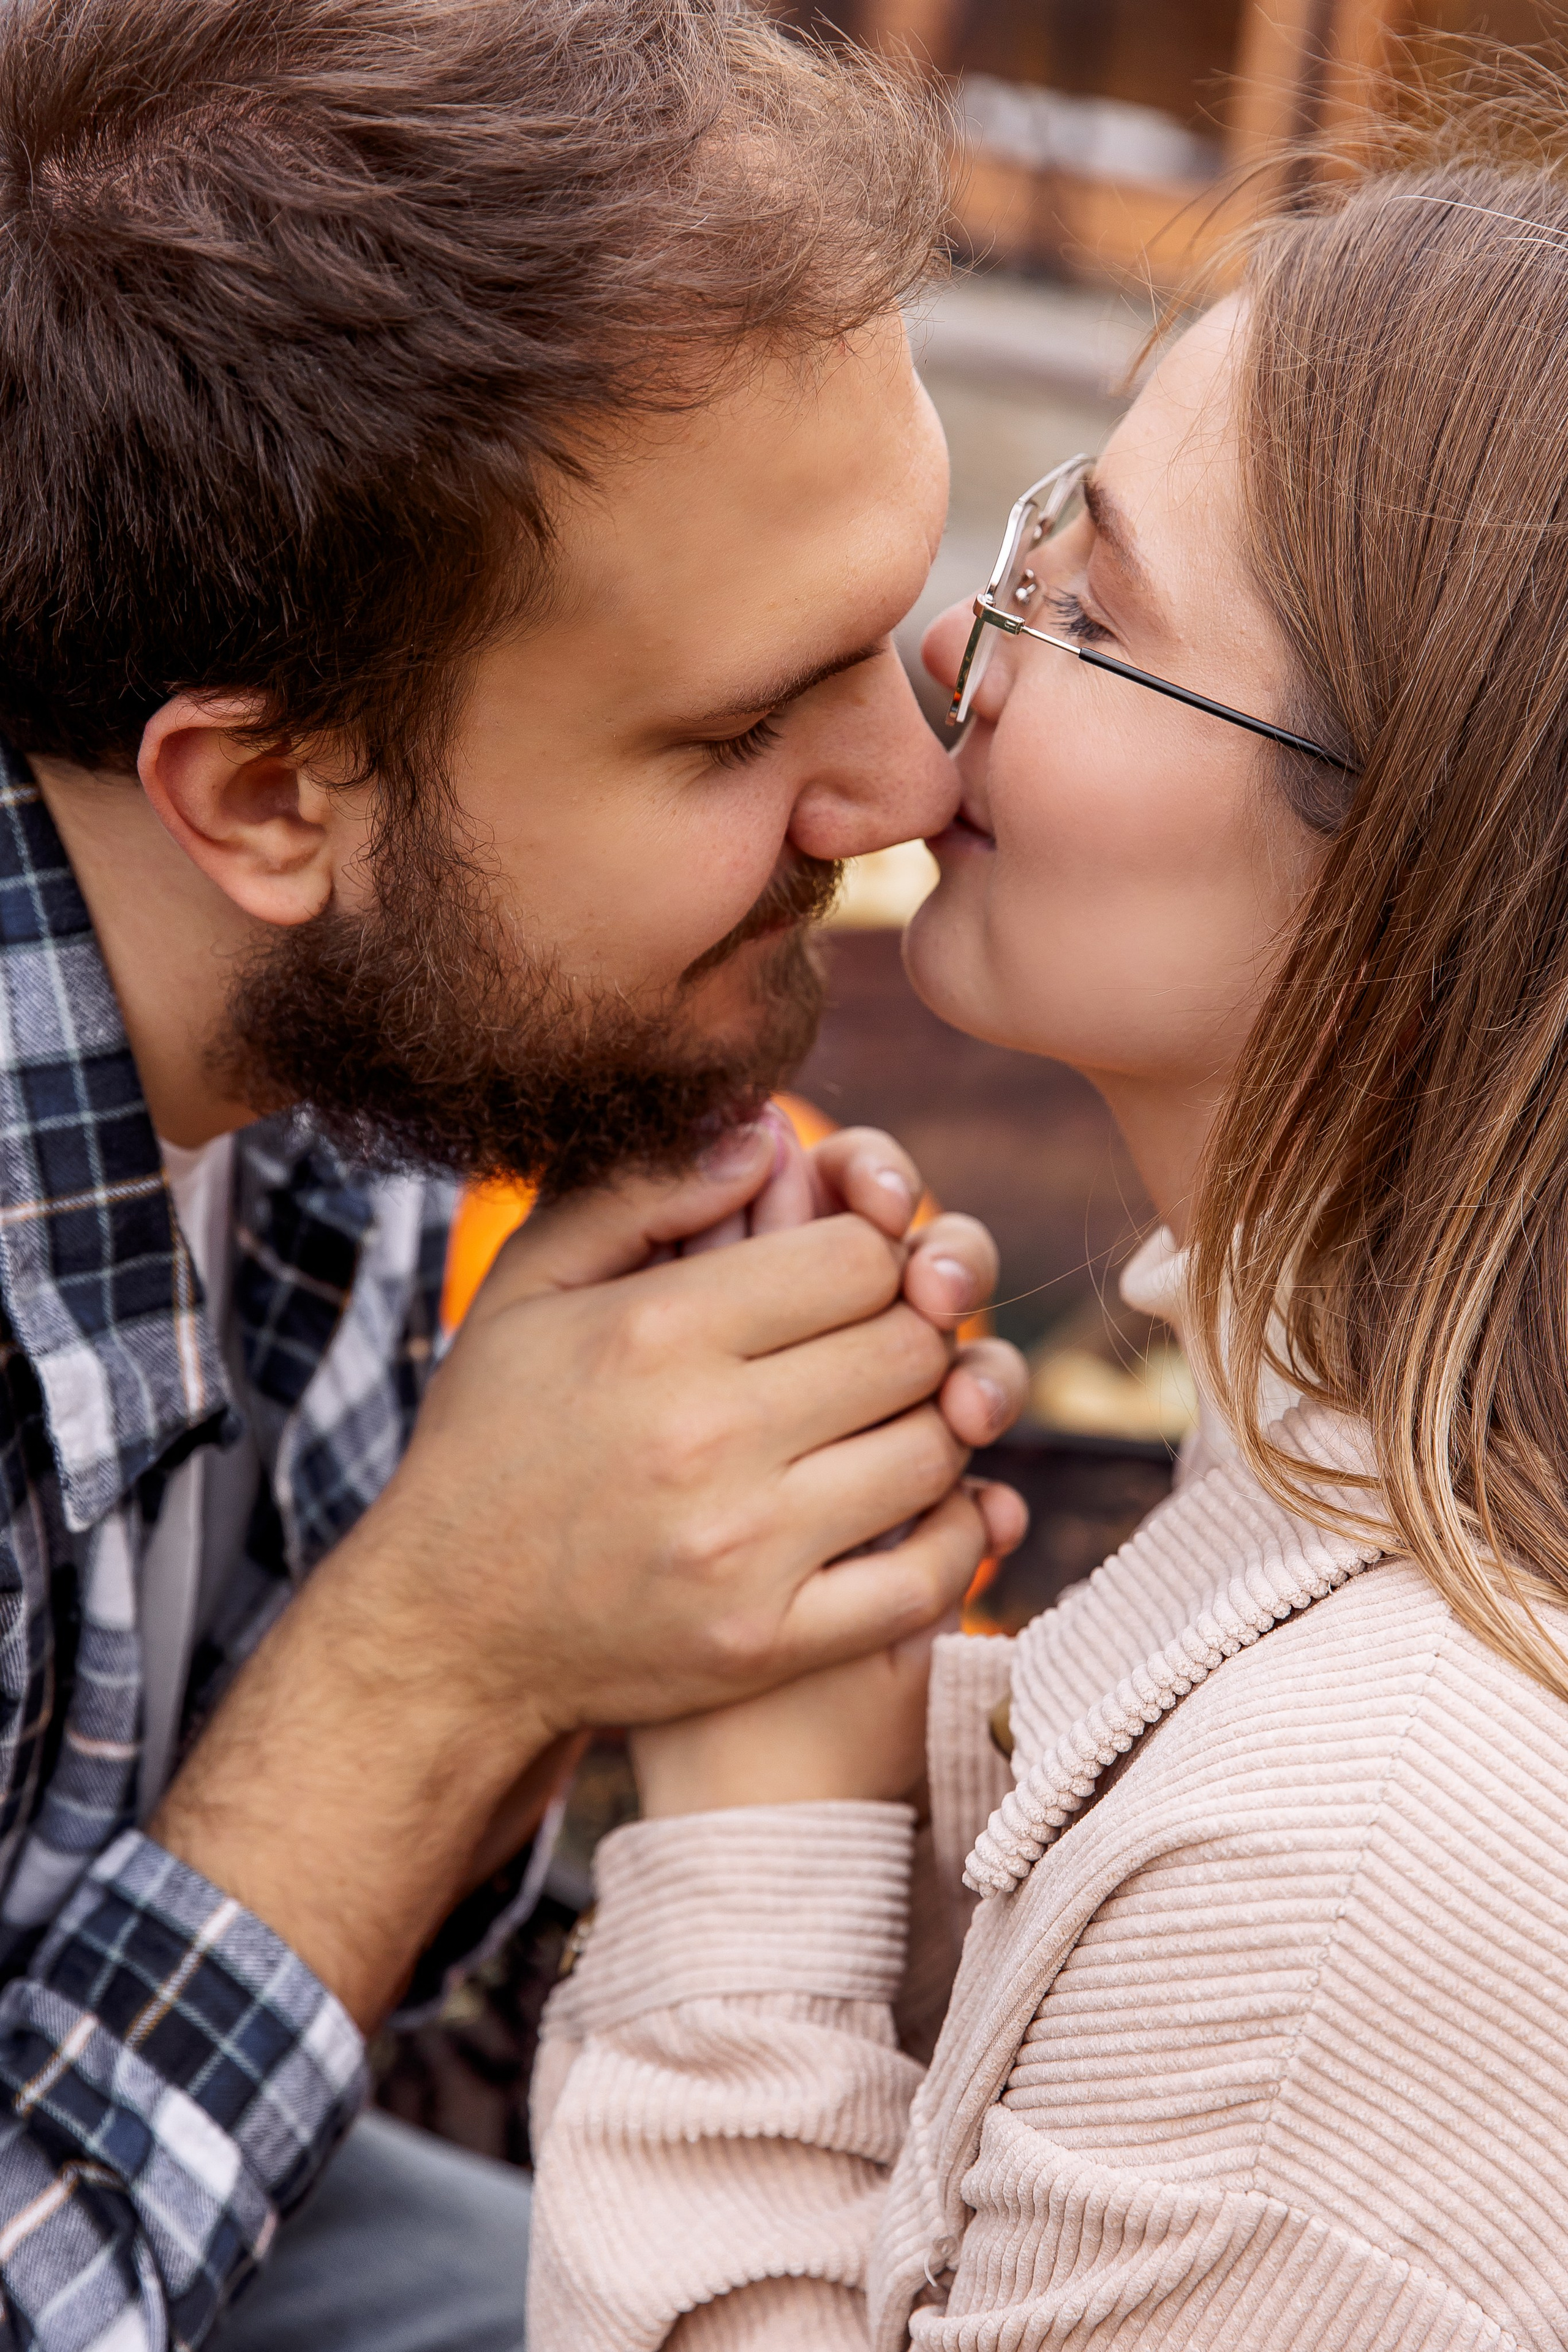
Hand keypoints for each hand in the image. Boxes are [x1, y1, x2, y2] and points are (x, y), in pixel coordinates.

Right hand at [153, 1120, 997, 2021]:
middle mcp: (704, 1435)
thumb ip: (639, 1193)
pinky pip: (926, 1579)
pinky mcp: (765, 1644)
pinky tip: (941, 1511)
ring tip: (896, 1422)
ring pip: (934, 1454)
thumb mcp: (528, 1289)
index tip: (850, 1281)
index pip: (859, 1256)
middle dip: (914, 1335)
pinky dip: (960, 1539)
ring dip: (939, 1429)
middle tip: (883, 1351)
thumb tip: (766, 1133)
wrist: (446, 1630)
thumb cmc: (491, 1439)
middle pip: (911, 1348)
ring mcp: (741, 1549)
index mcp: (655, 1332)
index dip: (875, 1253)